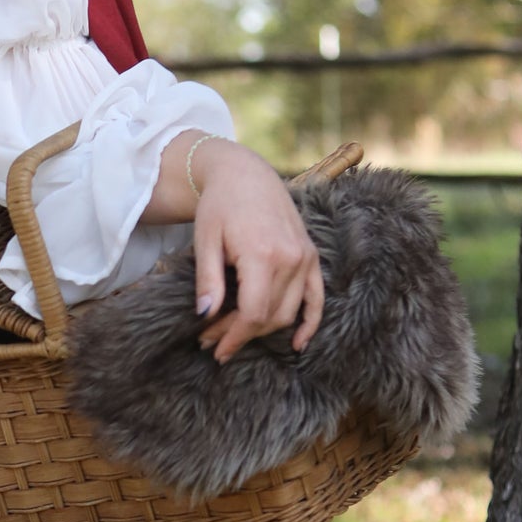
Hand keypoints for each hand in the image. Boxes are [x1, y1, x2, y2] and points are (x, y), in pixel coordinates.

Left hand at [190, 142, 324, 362]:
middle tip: (212, 340)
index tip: (212, 348)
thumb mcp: (205, 241)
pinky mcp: (311, 255)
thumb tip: (205, 317)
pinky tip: (298, 343)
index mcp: (263, 254)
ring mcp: (305, 257)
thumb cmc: (219, 205)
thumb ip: (208, 281)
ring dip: (264, 330)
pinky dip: (310, 322)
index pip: (253, 313)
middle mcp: (291, 258)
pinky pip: (317, 298)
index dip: (232, 337)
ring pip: (290, 312)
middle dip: (241, 335)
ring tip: (234, 336)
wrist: (245, 174)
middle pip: (270, 316)